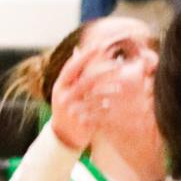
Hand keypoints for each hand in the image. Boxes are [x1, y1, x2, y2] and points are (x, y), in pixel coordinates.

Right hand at [49, 35, 132, 149]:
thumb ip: (73, 71)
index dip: (85, 56)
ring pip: (92, 97)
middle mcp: (63, 96)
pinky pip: (95, 112)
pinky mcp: (79, 121)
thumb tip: (77, 49)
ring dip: (108, 89)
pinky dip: (105, 106)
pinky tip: (112, 103)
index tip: (99, 46)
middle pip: (85, 80)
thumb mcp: (66, 88)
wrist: (62, 134)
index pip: (72, 67)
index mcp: (60, 85)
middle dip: (103, 72)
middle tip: (118, 65)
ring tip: (120, 86)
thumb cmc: (68, 105)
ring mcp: (71, 109)